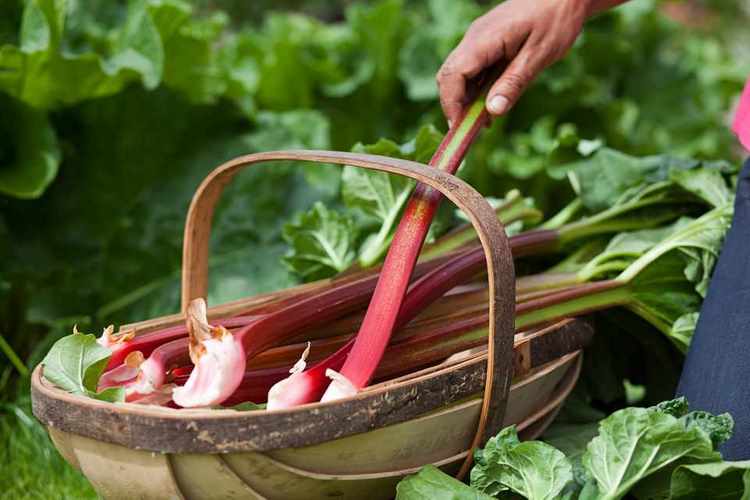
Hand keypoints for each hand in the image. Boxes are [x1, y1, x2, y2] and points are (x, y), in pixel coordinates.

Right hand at [437, 0, 620, 123]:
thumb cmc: (556, 20)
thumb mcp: (539, 55)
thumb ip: (514, 83)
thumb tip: (493, 112)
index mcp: (484, 40)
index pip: (452, 76)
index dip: (451, 105)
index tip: (461, 130)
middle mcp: (474, 39)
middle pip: (448, 76)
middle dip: (454, 105)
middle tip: (470, 132)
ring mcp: (477, 40)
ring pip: (458, 75)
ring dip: (465, 100)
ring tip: (484, 121)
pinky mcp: (485, 44)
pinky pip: (471, 70)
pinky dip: (475, 90)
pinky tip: (491, 103)